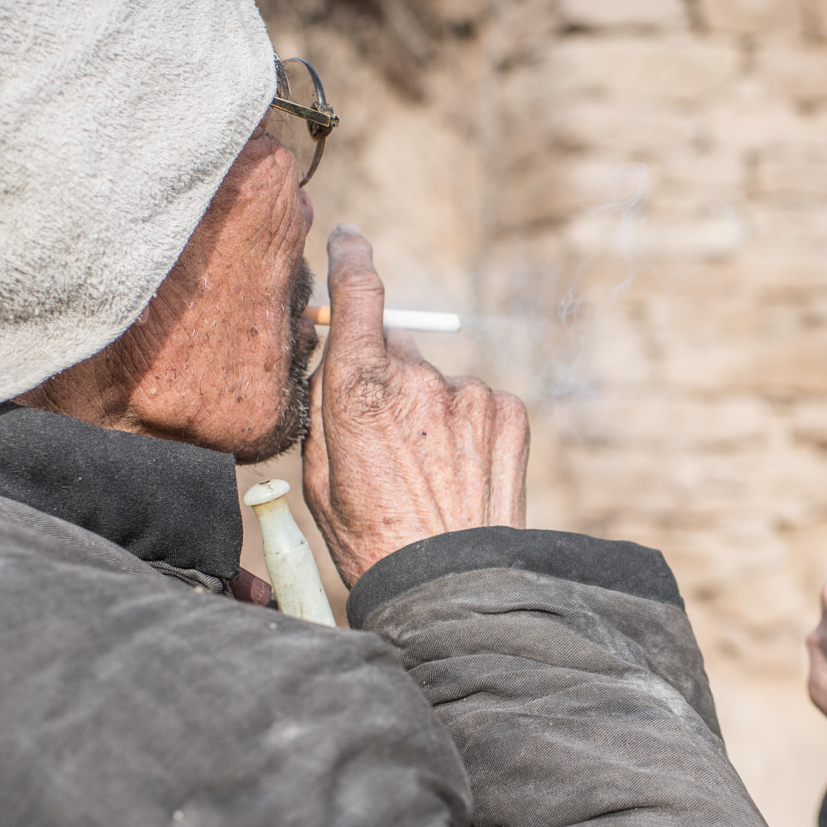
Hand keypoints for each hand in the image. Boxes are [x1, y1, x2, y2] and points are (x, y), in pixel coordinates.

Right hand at [303, 225, 528, 584]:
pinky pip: (477, 403)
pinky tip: (458, 473)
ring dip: (430, 412)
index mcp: (358, 389)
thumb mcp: (319, 476)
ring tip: (427, 474)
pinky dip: (467, 427)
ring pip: (437, 383)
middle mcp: (416, 379)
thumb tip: (333, 363)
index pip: (358, 295)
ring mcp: (468, 394)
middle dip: (385, 379)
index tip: (348, 241)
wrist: (450, 585)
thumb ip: (323, 408)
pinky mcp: (507, 412)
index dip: (350, 260)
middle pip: (395, 350)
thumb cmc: (371, 539)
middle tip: (384, 441)